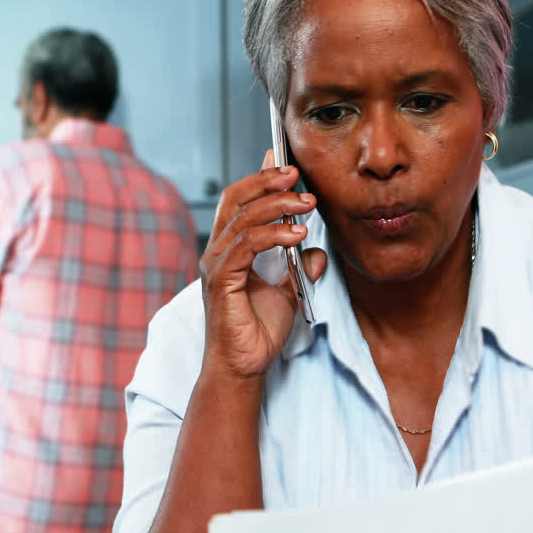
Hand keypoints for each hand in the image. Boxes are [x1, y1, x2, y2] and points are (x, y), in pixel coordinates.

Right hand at [200, 152, 326, 379]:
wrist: (244, 368)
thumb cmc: (257, 332)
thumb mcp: (287, 293)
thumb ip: (297, 269)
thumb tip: (316, 252)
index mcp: (228, 249)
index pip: (239, 202)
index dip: (260, 178)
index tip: (286, 164)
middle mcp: (216, 252)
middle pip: (236, 199)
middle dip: (268, 182)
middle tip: (298, 175)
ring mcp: (216, 265)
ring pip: (244, 218)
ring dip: (279, 206)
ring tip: (308, 205)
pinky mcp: (221, 281)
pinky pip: (247, 246)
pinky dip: (274, 235)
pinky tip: (297, 234)